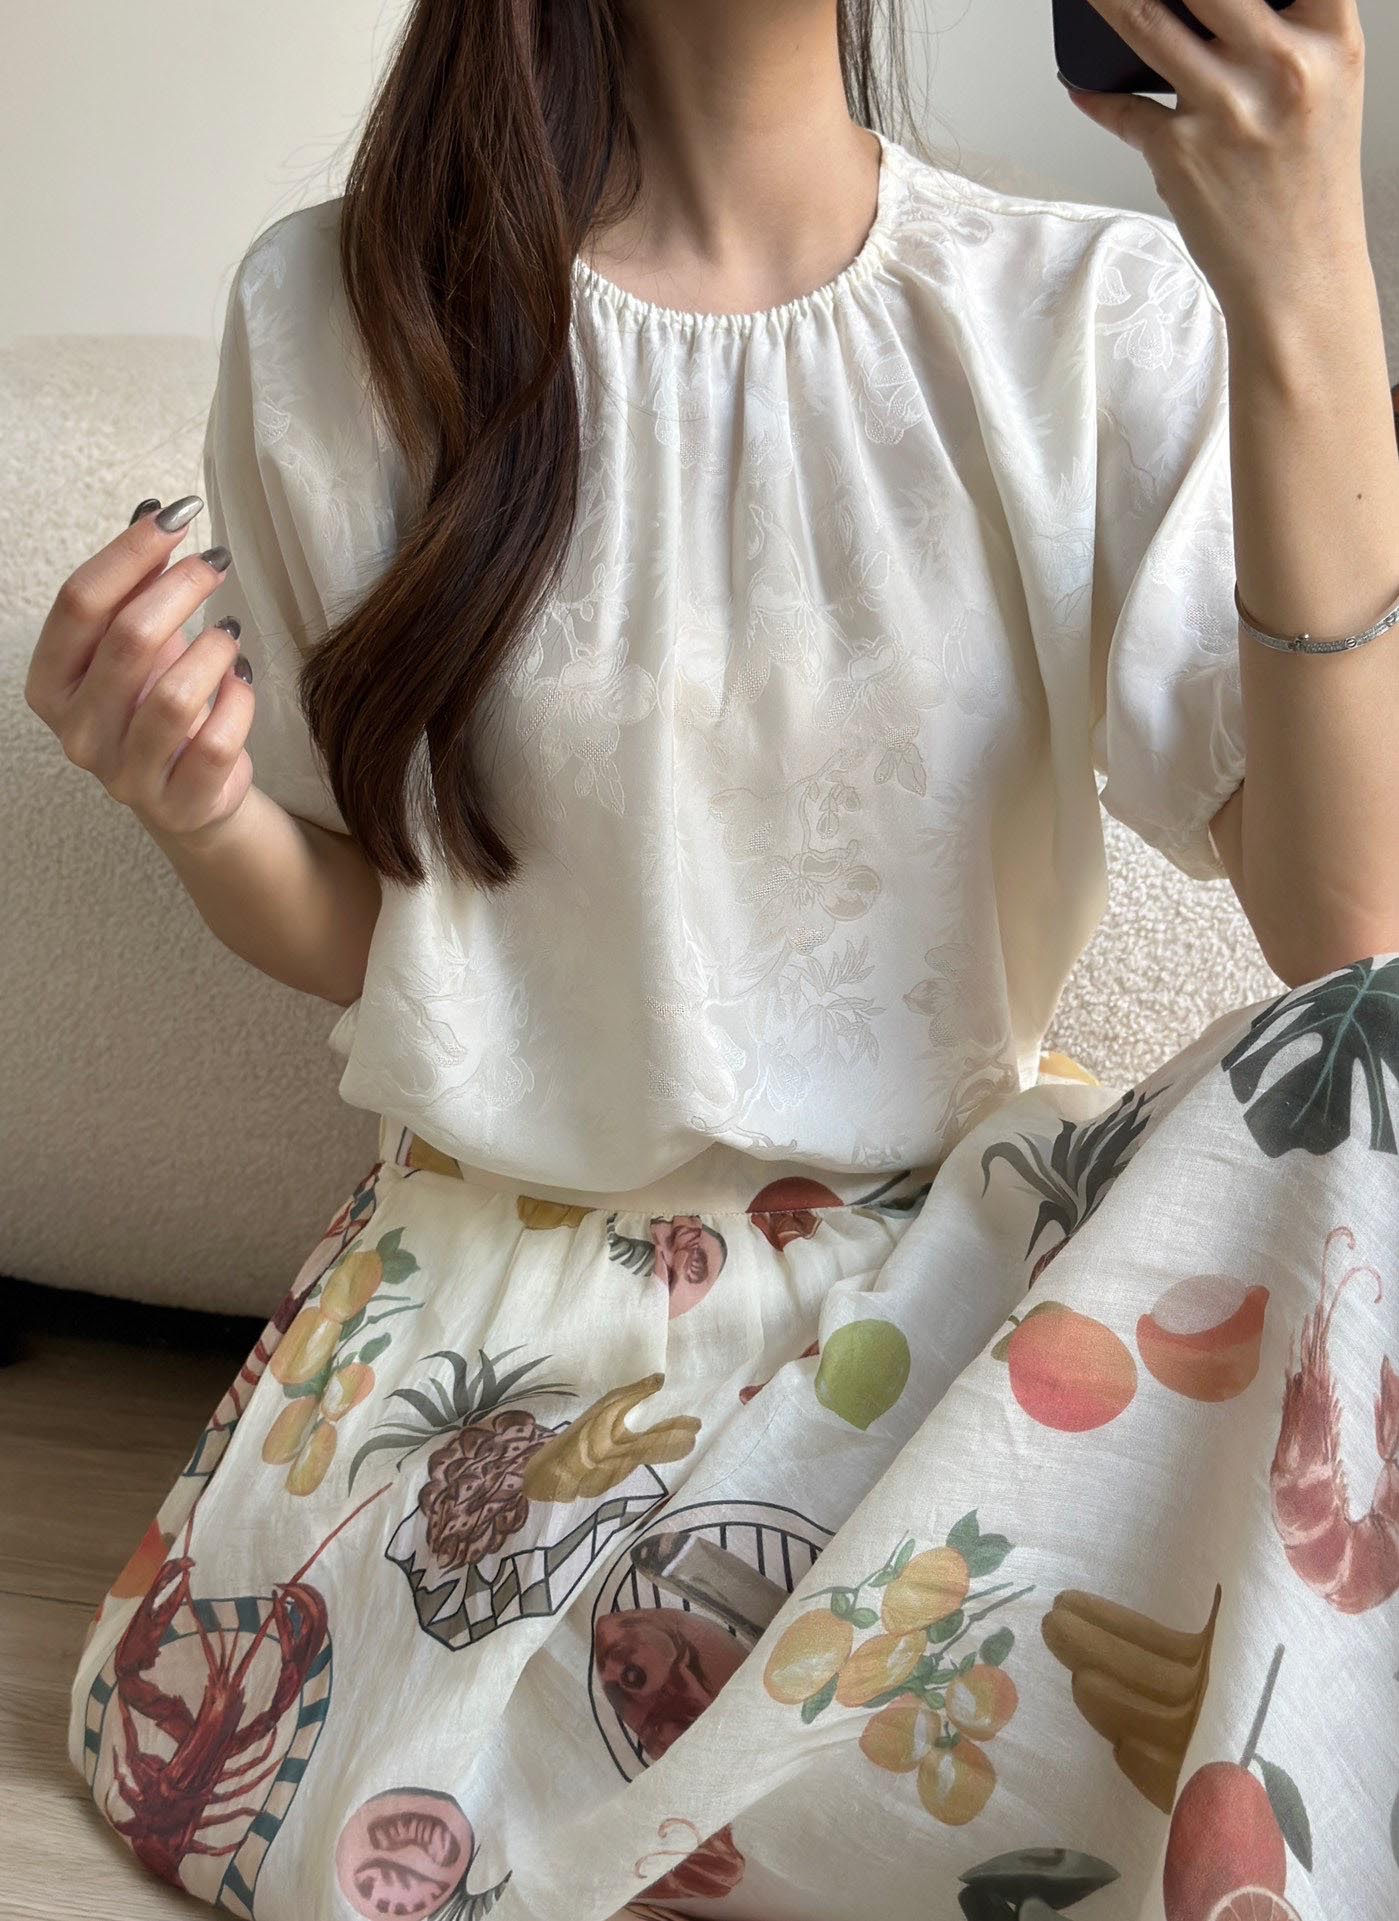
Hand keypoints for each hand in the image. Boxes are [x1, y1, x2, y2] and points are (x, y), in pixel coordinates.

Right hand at [25, 497, 255, 844]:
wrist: (190, 793)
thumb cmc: (157, 704)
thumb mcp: (137, 646)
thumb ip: (135, 587)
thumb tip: (152, 514)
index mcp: (51, 684)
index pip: (79, 603)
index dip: (130, 551)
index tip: (177, 516)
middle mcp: (77, 732)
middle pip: (128, 640)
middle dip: (181, 588)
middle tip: (217, 562)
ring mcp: (125, 775)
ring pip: (175, 696)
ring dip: (214, 649)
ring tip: (230, 631)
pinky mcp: (179, 803)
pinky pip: (218, 743)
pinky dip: (239, 702)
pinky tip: (243, 682)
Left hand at [1060, 1, 1368, 320]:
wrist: (1300, 278)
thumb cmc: (1308, 186)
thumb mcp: (1325, 87)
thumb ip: (1285, 30)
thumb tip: (1213, 6)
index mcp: (1330, 37)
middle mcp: (1282, 64)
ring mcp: (1228, 108)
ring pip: (1147, 20)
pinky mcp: (1181, 152)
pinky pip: (1121, 107)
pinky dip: (1094, 93)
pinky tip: (1081, 82)